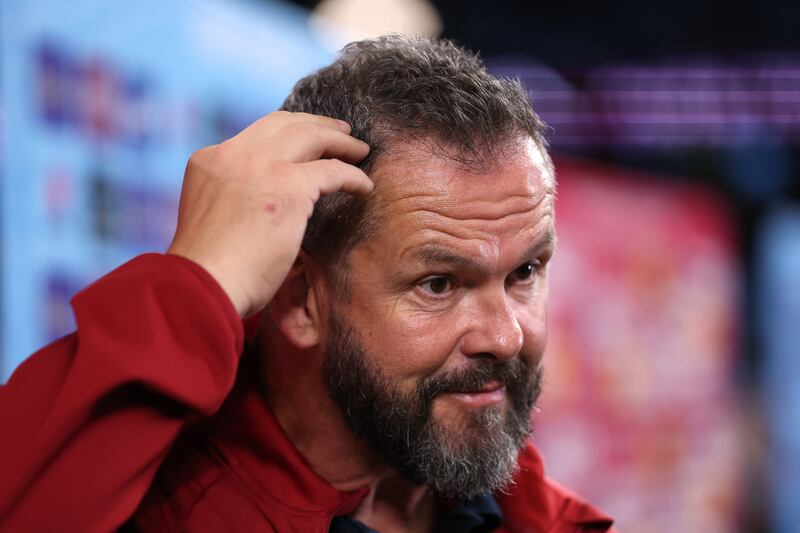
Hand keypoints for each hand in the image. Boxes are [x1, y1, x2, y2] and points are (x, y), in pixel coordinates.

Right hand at [167, 111, 371, 316]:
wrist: (201, 285)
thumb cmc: (209, 271)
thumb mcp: (212, 219)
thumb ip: (234, 200)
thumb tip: (262, 210)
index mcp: (209, 161)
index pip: (254, 137)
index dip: (284, 138)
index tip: (306, 145)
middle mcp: (233, 155)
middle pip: (284, 124)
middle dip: (316, 125)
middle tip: (340, 132)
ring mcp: (261, 166)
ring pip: (311, 136)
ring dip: (340, 142)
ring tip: (359, 151)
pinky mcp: (288, 186)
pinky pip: (333, 171)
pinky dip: (352, 176)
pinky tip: (364, 187)